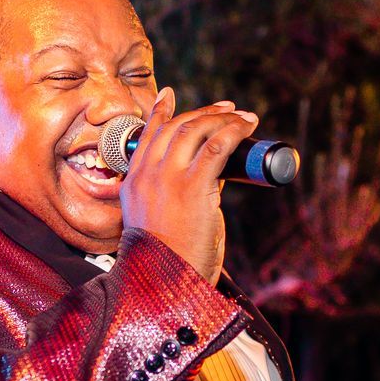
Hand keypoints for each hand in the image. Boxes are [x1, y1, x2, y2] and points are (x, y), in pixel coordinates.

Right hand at [119, 87, 259, 285]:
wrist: (162, 286)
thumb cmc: (168, 263)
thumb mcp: (160, 221)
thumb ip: (178, 195)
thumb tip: (212, 175)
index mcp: (133, 184)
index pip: (146, 137)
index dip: (160, 112)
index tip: (169, 94)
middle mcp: (146, 176)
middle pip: (174, 127)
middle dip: (203, 113)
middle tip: (227, 108)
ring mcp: (167, 179)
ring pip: (195, 131)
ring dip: (223, 119)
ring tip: (243, 118)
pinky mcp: (193, 186)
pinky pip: (216, 146)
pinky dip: (233, 131)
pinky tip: (246, 128)